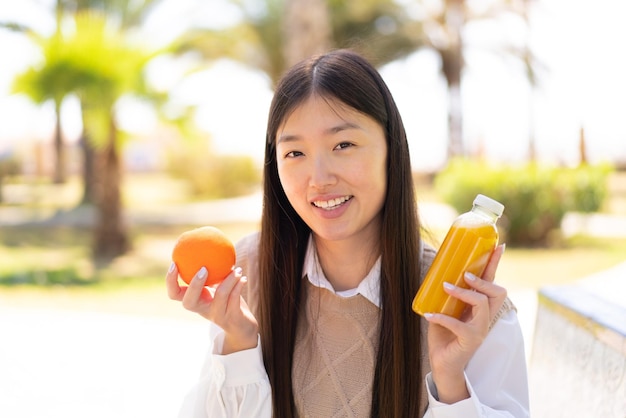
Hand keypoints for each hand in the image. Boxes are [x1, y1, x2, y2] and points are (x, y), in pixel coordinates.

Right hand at [166, 263, 258, 353]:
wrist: (242, 325)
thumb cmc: (227, 300)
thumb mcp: (218, 285)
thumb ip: (213, 271)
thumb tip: (208, 244)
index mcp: (194, 300)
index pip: (174, 294)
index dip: (170, 281)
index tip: (174, 263)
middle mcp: (202, 310)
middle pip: (188, 302)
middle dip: (194, 285)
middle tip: (204, 268)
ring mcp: (216, 316)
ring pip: (219, 297)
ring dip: (228, 280)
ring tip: (235, 269)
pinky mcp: (231, 319)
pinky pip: (234, 300)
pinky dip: (238, 286)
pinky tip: (243, 277)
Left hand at [425, 244, 507, 403]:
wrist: (442, 363)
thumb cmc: (444, 334)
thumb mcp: (445, 308)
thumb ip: (446, 294)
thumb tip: (436, 271)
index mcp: (480, 308)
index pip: (492, 283)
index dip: (495, 265)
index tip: (498, 246)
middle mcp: (485, 318)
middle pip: (498, 292)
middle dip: (483, 280)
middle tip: (464, 275)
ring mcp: (479, 330)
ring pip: (482, 304)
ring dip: (463, 293)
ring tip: (445, 287)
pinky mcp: (469, 341)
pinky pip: (458, 325)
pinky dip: (442, 318)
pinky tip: (429, 315)